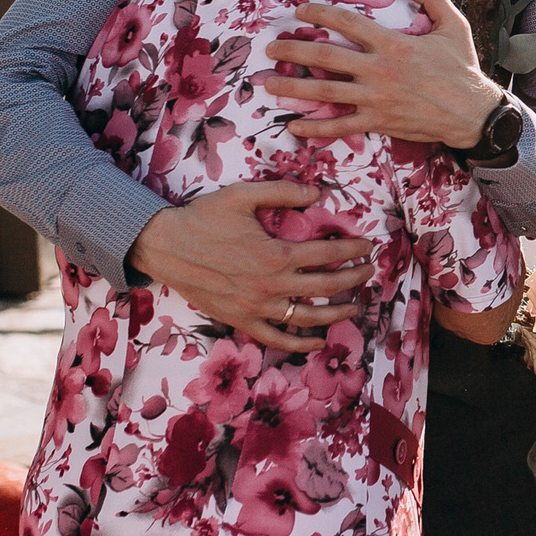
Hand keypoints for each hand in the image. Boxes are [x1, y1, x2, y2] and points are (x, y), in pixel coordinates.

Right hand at [127, 182, 368, 352]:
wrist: (165, 246)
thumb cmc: (204, 218)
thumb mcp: (244, 195)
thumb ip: (284, 191)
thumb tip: (318, 193)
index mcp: (276, 254)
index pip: (328, 254)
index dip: (353, 250)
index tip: (368, 246)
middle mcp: (271, 286)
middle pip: (326, 286)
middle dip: (354, 278)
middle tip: (369, 271)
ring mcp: (257, 308)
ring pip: (308, 317)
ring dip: (337, 312)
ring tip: (355, 306)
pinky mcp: (241, 321)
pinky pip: (277, 339)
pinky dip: (301, 344)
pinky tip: (319, 341)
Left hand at [263, 0, 499, 147]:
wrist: (472, 113)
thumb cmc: (462, 68)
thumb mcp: (454, 26)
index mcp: (394, 44)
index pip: (348, 23)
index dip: (320, 12)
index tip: (299, 10)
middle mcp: (379, 70)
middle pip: (326, 56)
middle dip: (294, 50)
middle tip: (271, 47)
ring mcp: (376, 99)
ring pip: (325, 91)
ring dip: (293, 86)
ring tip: (269, 83)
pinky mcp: (378, 122)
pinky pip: (340, 126)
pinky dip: (315, 127)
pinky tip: (294, 125)